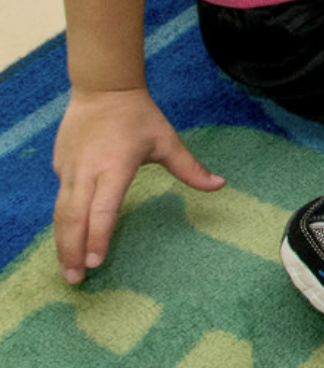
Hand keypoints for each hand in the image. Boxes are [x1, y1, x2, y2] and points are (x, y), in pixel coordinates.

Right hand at [52, 88, 223, 281]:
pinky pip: (60, 199)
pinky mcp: (58, 167)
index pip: (103, 208)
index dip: (98, 236)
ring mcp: (68, 169)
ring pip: (60, 213)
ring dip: (62, 243)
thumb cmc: (138, 117)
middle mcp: (87, 171)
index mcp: (115, 166)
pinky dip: (62, 223)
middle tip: (76, 279)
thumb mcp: (167, 140)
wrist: (102, 89)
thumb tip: (221, 185)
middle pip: (73, 218)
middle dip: (72, 251)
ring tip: (68, 269)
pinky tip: (67, 242)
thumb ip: (190, 168)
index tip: (96, 261)